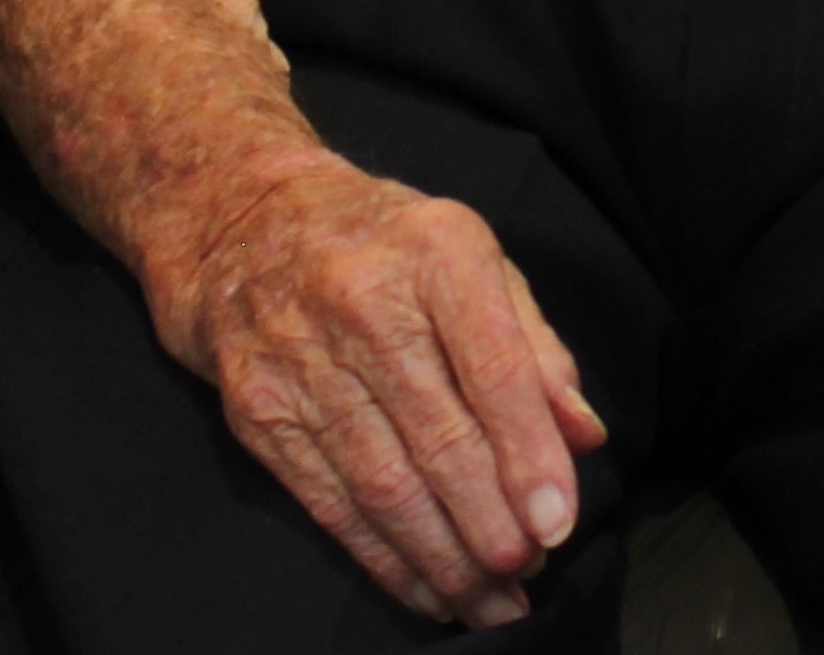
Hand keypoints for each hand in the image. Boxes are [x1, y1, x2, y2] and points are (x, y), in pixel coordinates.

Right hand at [138, 142, 602, 628]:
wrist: (240, 222)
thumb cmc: (382, 244)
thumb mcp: (472, 257)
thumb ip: (535, 347)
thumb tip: (583, 435)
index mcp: (437, 251)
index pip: (493, 367)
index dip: (528, 453)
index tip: (557, 522)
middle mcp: (364, 301)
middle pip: (438, 438)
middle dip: (489, 523)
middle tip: (529, 573)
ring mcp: (302, 359)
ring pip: (383, 484)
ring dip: (443, 558)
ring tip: (489, 602)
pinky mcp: (258, 412)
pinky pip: (331, 503)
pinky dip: (384, 558)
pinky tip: (427, 588)